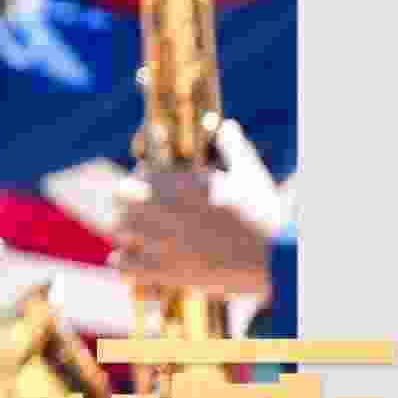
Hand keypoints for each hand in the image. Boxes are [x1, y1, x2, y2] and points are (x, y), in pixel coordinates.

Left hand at [109, 153, 283, 307]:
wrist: (279, 259)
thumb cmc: (267, 214)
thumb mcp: (252, 174)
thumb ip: (233, 148)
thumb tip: (228, 126)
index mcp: (185, 184)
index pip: (142, 174)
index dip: (142, 180)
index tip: (148, 186)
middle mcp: (169, 209)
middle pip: (121, 198)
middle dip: (127, 202)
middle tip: (139, 211)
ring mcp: (165, 241)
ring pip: (119, 229)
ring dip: (124, 231)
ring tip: (136, 236)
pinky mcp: (167, 271)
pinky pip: (124, 266)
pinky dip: (123, 263)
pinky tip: (132, 261)